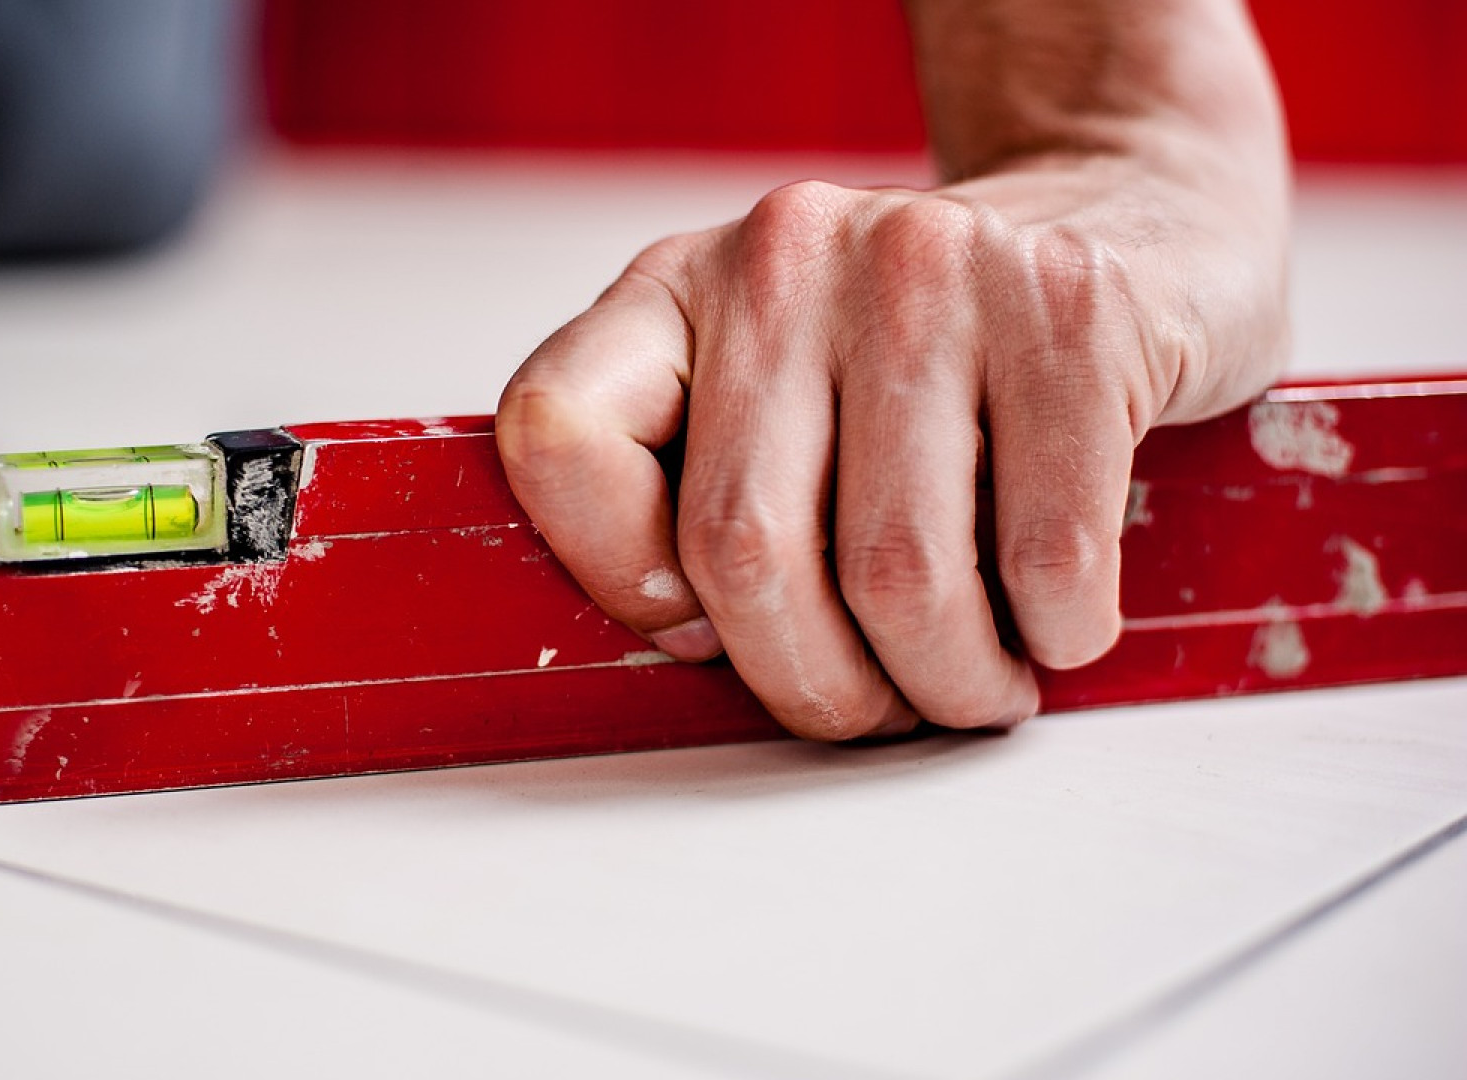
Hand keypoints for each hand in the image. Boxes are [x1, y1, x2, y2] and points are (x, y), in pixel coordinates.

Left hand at [497, 158, 1285, 739]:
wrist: (1132, 221)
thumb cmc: (926, 367)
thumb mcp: (772, 394)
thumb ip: (695, 493)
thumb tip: (682, 652)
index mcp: (675, 288)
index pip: (555, 432)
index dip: (615, 576)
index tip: (701, 630)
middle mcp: (784, 257)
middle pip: (740, 548)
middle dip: (814, 686)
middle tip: (870, 713)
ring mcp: (930, 267)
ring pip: (896, 576)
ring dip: (944, 686)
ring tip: (970, 685)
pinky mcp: (1072, 311)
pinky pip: (1045, 556)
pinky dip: (1052, 636)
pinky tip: (1053, 621)